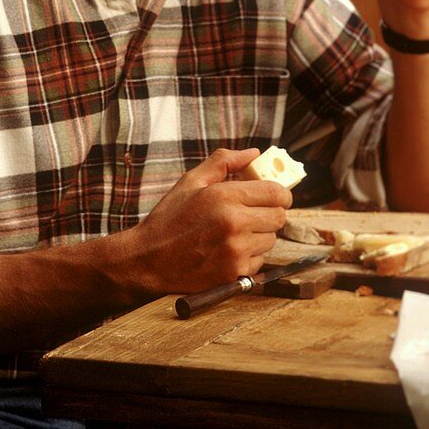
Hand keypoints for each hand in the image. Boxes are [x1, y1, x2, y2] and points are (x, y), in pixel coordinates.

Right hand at [127, 148, 290, 293]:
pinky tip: (229, 249)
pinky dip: (250, 255)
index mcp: (224, 197)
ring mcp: (236, 251)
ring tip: (235, 232)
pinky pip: (260, 260)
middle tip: (254, 212)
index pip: (276, 193)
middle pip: (279, 216)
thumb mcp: (190, 182)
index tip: (275, 194)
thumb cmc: (168, 219)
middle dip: (271, 212)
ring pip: (271, 239)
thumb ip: (223, 162)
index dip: (281, 192)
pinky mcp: (236, 274)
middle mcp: (234, 224)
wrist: (148, 260)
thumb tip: (254, 153)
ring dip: (260, 234)